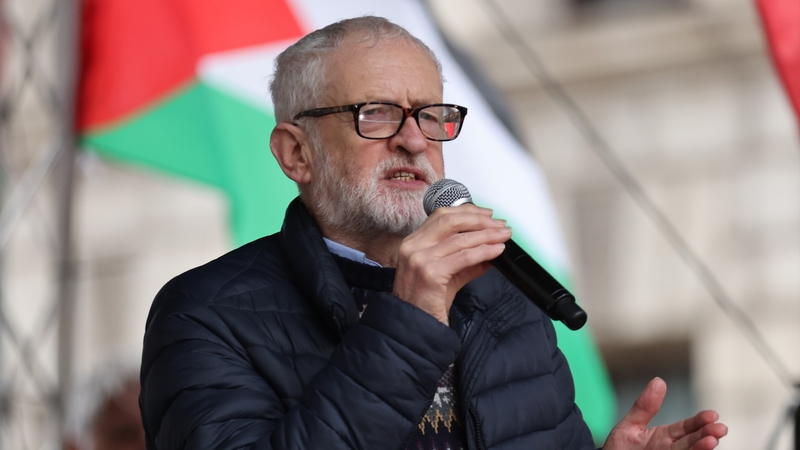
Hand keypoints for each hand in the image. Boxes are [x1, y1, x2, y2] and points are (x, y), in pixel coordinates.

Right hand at [392, 204, 510, 323]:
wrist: (414, 326)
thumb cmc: (425, 303)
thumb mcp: (448, 275)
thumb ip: (468, 260)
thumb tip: (491, 249)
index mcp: (413, 242)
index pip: (441, 216)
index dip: (467, 212)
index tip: (487, 215)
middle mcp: (413, 246)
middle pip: (450, 220)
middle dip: (479, 219)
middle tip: (499, 224)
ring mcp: (419, 258)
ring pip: (459, 238)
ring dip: (486, 235)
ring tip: (503, 236)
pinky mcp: (430, 272)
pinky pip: (463, 257)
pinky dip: (483, 251)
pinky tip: (496, 251)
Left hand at [603, 378, 727, 449]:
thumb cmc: (619, 449)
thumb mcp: (629, 426)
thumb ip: (644, 407)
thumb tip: (659, 381)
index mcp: (664, 437)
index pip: (686, 428)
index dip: (699, 422)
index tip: (712, 415)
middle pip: (692, 443)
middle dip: (706, 436)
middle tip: (719, 429)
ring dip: (701, 449)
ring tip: (711, 442)